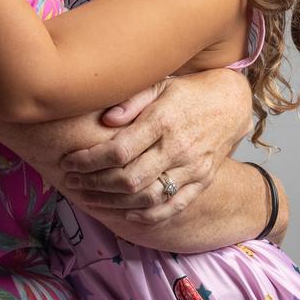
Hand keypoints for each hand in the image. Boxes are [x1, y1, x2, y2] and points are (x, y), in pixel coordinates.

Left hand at [60, 70, 252, 222]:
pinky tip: (124, 213)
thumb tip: (105, 121)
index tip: (68, 162)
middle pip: (129, 179)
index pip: (118, 151)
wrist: (230, 104)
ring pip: (147, 199)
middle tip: (71, 182)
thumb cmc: (185, 91)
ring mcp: (192, 169)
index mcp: (163, 121)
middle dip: (93, 184)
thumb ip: (131, 100)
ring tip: (89, 198)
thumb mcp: (159, 84)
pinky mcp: (202, 182)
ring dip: (113, 204)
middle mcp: (178, 148)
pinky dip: (145, 216)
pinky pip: (172, 208)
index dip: (88, 161)